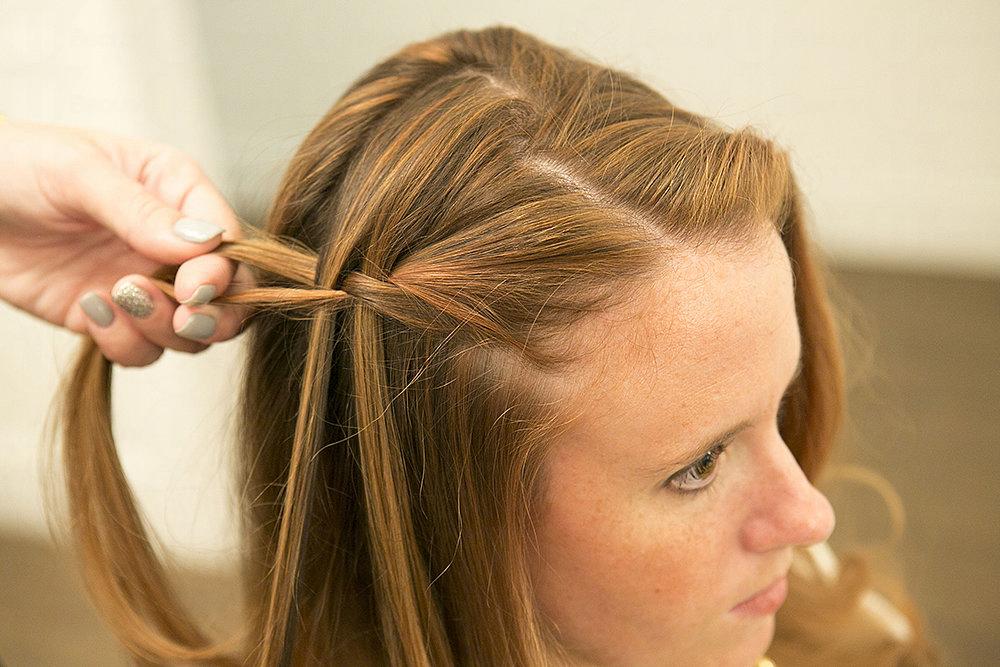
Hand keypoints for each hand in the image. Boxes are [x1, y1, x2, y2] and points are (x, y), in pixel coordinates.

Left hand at [0, 119, 254, 365]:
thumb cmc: (13, 164)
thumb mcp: (78, 171)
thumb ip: (141, 210)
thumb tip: (206, 243)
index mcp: (177, 192)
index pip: (229, 240)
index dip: (224, 270)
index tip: (195, 287)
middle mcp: (171, 244)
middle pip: (228, 297)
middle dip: (214, 315)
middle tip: (184, 319)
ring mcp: (144, 284)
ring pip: (190, 333)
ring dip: (162, 329)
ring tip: (114, 296)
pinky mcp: (110, 320)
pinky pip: (140, 350)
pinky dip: (122, 342)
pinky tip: (89, 307)